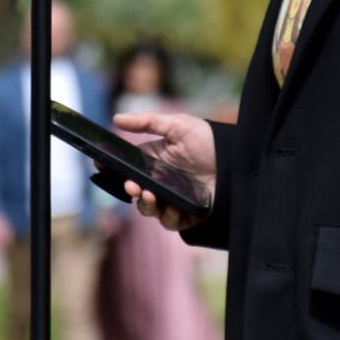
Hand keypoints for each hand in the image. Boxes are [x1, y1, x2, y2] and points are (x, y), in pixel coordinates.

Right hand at [112, 111, 215, 231]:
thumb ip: (146, 122)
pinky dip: (169, 217)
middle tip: (132, 186)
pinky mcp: (186, 214)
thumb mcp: (176, 125)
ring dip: (146, 205)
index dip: (114, 171)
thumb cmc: (205, 140)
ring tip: (151, 196)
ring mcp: (172, 199)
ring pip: (149, 210)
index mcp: (153, 163)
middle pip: (136, 193)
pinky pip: (171, 222)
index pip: (127, 170)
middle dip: (130, 191)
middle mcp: (159, 183)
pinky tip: (173, 208)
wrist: (235, 159)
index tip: (104, 167)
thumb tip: (116, 118)